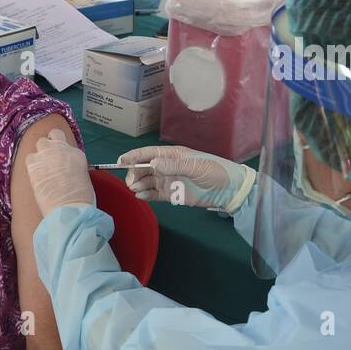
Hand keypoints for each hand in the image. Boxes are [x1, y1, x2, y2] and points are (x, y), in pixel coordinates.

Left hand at [26, 128, 93, 217]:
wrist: (68, 206)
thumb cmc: (79, 199)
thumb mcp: (82, 178)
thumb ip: (73, 168)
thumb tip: (66, 170)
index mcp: (76, 154)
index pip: (67, 142)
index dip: (61, 148)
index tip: (59, 156)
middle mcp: (62, 149)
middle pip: (53, 134)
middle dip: (51, 143)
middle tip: (48, 156)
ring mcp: (47, 154)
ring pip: (40, 142)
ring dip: (41, 152)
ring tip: (41, 166)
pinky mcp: (33, 163)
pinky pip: (29, 157)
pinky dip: (31, 164)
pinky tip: (34, 174)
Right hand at [119, 145, 255, 211]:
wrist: (229, 190)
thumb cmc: (215, 171)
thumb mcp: (195, 166)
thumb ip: (173, 165)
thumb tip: (152, 163)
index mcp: (172, 155)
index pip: (148, 153)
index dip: (134, 156)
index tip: (121, 161)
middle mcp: (167, 167)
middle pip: (144, 168)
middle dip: (134, 173)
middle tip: (132, 182)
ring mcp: (168, 180)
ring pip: (146, 181)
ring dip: (138, 185)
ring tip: (137, 190)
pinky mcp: (171, 194)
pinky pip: (153, 194)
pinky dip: (145, 195)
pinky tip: (141, 196)